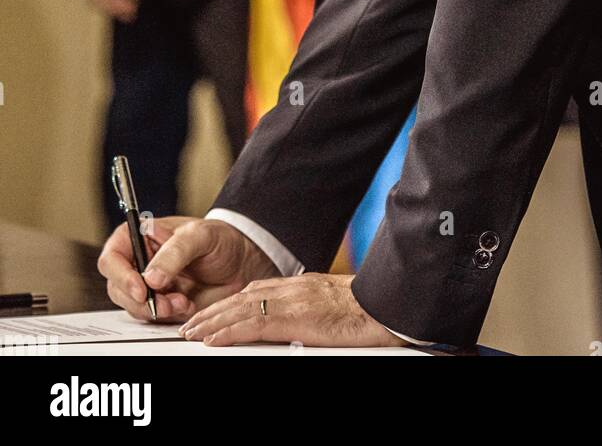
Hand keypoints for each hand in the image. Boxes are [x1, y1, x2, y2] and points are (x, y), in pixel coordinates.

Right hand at [98, 216, 279, 322]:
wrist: (241, 263)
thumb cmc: (220, 239)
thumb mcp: (200, 236)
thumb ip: (175, 252)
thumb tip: (151, 277)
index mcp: (141, 236)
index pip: (113, 257)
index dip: (121, 275)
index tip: (141, 288)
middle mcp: (139, 261)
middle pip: (118, 287)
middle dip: (140, 299)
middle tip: (166, 302)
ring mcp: (148, 285)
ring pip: (133, 306)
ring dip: (155, 309)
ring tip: (183, 301)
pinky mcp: (160, 303)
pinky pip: (151, 316)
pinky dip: (166, 316)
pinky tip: (186, 305)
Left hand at [180, 272, 408, 348]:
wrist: (387, 304)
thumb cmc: (368, 310)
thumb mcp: (332, 305)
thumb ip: (308, 309)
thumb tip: (295, 323)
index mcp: (301, 286)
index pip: (255, 291)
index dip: (230, 303)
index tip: (213, 313)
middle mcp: (293, 289)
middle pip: (242, 298)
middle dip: (214, 312)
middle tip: (190, 326)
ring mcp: (293, 301)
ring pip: (241, 308)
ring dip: (213, 321)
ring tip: (192, 333)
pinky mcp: (296, 317)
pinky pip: (254, 323)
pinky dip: (230, 330)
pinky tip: (214, 338)